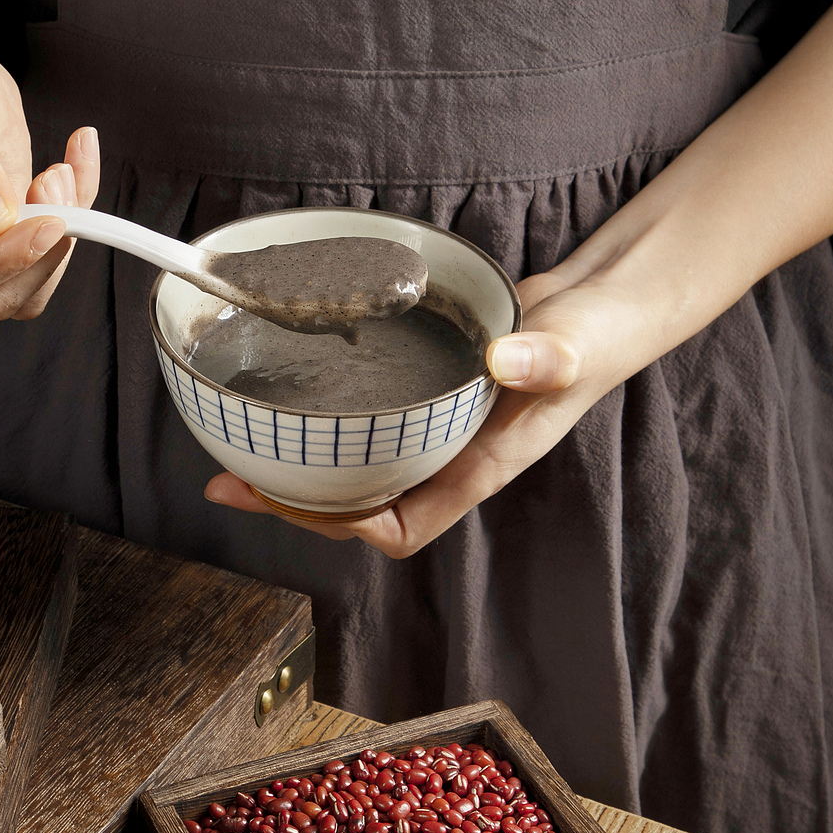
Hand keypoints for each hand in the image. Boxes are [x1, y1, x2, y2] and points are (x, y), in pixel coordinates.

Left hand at [203, 263, 651, 557]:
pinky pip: (362, 420)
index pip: (404, 526)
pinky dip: (323, 416)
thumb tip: (502, 363)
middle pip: (359, 505)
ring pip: (354, 466)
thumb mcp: (576, 343)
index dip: (350, 527)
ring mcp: (433, 427)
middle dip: (294, 503)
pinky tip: (286, 392)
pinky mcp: (423, 391)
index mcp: (479, 465)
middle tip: (230, 481)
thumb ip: (547, 358)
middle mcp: (448, 456)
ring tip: (237, 446)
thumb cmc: (596, 335)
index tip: (300, 499)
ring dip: (298, 464)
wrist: (602, 305)